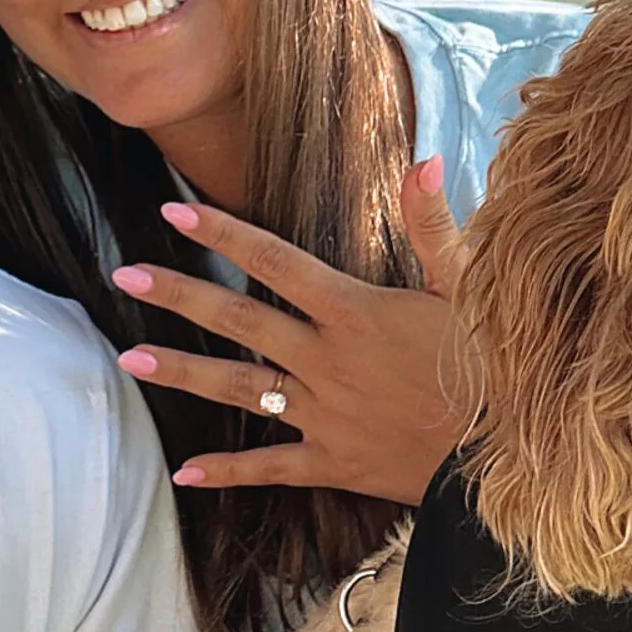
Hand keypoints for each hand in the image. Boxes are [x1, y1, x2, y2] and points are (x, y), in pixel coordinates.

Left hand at [109, 157, 470, 503]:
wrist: (507, 459)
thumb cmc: (492, 368)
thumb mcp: (470, 289)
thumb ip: (433, 226)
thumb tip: (421, 160)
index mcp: (356, 312)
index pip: (276, 262)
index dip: (224, 234)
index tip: (174, 212)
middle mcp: (327, 360)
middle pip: (239, 320)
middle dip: (179, 295)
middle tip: (124, 276)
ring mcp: (324, 414)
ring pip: (239, 389)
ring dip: (183, 372)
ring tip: (129, 359)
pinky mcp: (333, 462)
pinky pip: (271, 468)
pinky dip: (228, 471)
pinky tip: (185, 471)